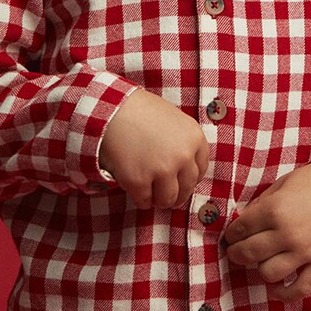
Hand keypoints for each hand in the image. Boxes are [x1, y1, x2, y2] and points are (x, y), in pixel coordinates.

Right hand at [99, 89, 208, 209]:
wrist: (110, 108)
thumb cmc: (139, 111)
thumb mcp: (173, 119)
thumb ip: (183, 143)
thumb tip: (183, 170)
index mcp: (194, 138)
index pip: (200, 170)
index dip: (189, 178)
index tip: (180, 181)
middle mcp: (183, 156)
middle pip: (187, 188)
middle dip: (176, 194)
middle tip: (166, 195)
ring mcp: (162, 170)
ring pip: (168, 200)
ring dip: (159, 199)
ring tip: (150, 193)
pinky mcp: (139, 181)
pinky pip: (144, 202)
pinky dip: (140, 198)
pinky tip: (134, 188)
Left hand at [223, 161, 310, 301]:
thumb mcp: (283, 185)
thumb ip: (261, 205)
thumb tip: (242, 222)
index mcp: (275, 210)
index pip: (240, 229)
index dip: (230, 234)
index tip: (231, 236)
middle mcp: (288, 234)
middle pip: (248, 254)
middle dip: (236, 253)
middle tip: (236, 250)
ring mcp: (306, 251)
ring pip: (268, 273)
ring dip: (259, 269)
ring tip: (260, 261)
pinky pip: (300, 288)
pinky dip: (285, 293)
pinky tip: (276, 288)